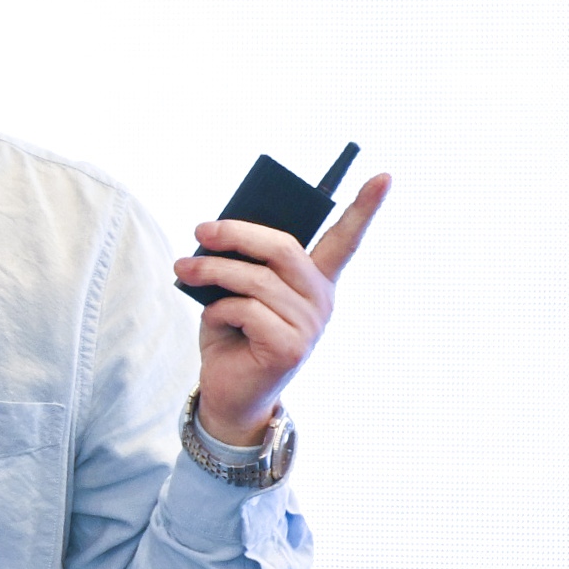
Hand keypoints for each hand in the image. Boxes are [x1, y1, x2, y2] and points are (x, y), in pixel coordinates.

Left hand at [171, 174, 391, 445]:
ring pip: (255, 278)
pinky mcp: (289, 347)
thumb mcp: (239, 290)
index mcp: (315, 280)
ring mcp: (309, 325)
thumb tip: (220, 234)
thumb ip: (245, 263)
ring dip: (212, 271)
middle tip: (201, 231)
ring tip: (183, 269)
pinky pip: (245, 310)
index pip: (346, 239)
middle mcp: (321, 300)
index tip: (385, 176)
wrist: (228, 393)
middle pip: (283, 248)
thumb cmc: (233, 334)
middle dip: (236, 234)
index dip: (366, 208)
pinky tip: (214, 321)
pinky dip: (218, 310)